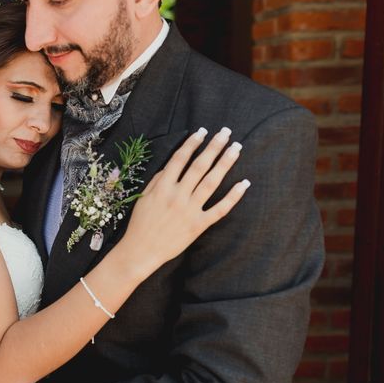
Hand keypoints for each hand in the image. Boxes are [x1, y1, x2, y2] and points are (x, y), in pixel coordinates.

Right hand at [122, 127, 249, 276]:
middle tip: (226, 132)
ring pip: (211, 182)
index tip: (202, 131)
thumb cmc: (140, 223)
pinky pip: (219, 209)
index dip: (192, 143)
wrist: (141, 250)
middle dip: (213, 147)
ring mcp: (189, 210)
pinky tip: (243, 183)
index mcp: (162, 187)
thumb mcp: (144, 197)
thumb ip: (158, 180)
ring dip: (225, 163)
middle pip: (199, 166)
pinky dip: (233, 196)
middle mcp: (178, 196)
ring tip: (236, 148)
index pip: (180, 159)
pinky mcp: (199, 225)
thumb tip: (172, 166)